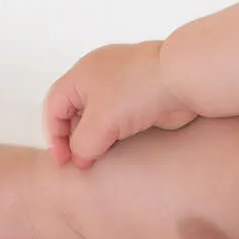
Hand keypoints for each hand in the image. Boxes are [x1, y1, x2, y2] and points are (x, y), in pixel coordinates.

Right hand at [42, 40, 198, 167]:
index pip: (54, 106)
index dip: (54, 135)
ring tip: (99, 162)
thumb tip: (79, 160)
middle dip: (74, 139)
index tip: (62, 161)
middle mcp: (99, 78)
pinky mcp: (142, 100)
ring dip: (97, 140)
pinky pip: (121, 122)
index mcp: (82, 74)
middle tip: (81, 165)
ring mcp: (122, 88)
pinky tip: (120, 153)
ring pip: (99, 119)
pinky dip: (116, 137)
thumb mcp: (100, 122)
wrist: (184, 80)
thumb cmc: (137, 92)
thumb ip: (82, 145)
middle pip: (75, 112)